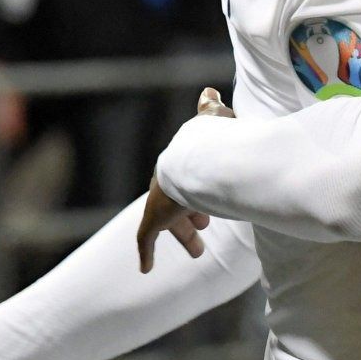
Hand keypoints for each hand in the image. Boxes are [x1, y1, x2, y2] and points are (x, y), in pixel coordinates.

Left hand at [134, 88, 230, 271]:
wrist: (192, 158)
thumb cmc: (210, 140)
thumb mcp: (215, 121)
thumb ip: (210, 110)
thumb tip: (208, 91)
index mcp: (180, 165)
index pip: (184, 183)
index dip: (196, 197)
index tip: (206, 210)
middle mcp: (167, 184)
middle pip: (176, 206)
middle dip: (190, 220)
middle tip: (204, 230)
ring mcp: (159, 203)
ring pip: (166, 225)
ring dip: (183, 237)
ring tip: (198, 252)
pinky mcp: (153, 219)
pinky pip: (145, 239)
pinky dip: (145, 253)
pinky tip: (145, 269)